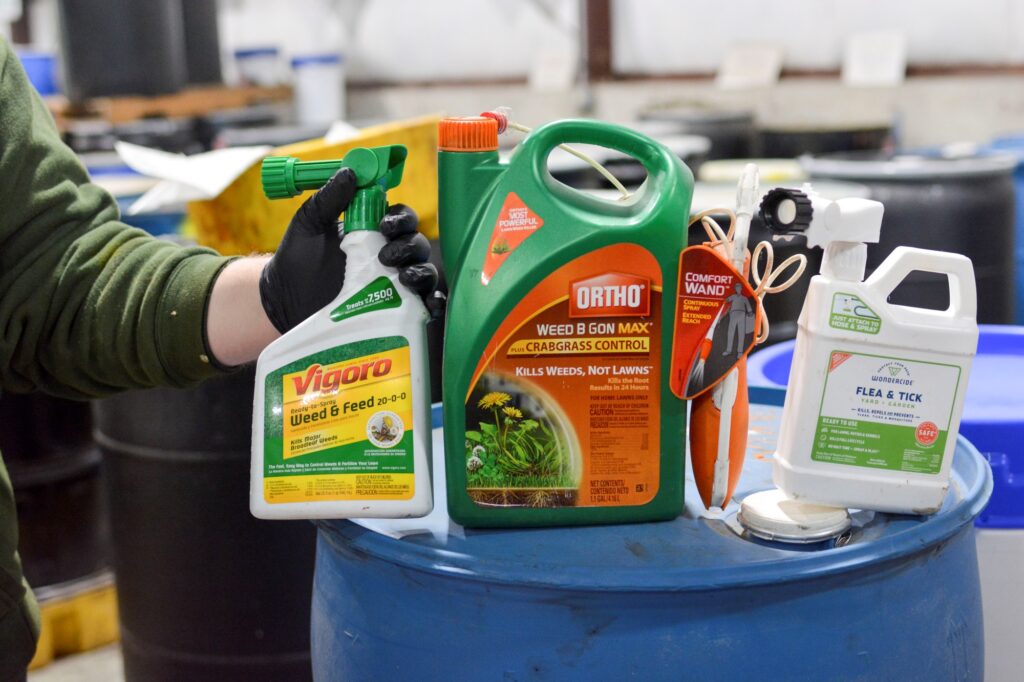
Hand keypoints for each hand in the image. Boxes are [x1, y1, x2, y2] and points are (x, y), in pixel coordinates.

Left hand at [258, 168, 439, 332]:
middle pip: (417, 243)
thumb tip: (350, 171)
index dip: (401, 218)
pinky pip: (427, 304)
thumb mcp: (309, 225)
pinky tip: (429, 302)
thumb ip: (329, 199)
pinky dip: (435, 301)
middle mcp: (388, 256)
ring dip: (422, 271)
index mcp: (372, 231)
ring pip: (426, 272)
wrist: (284, 303)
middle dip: (409, 246)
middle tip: (386, 255)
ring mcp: (394, 285)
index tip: (384, 224)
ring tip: (402, 278)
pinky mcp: (395, 311)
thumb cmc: (296, 262)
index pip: (402, 218)